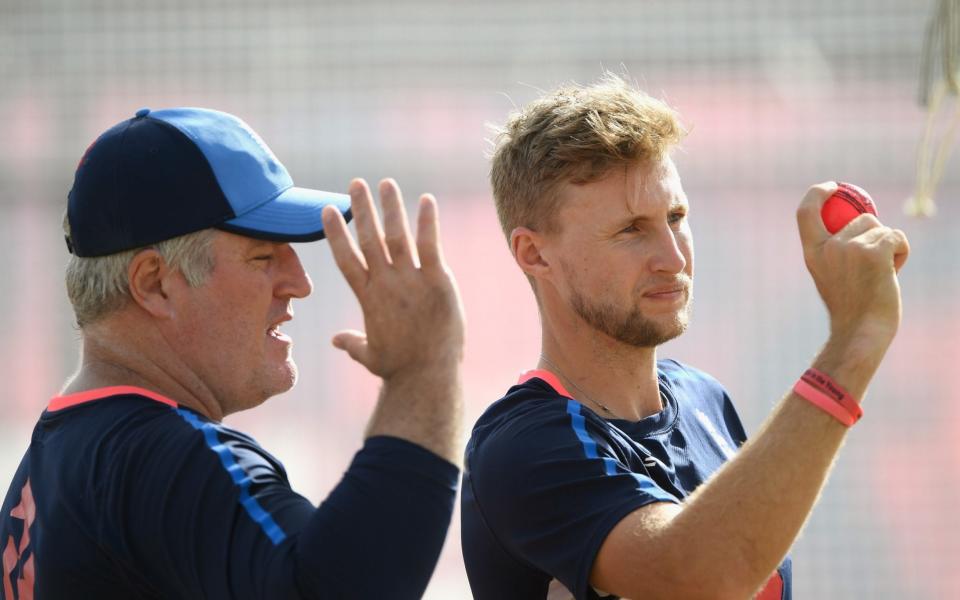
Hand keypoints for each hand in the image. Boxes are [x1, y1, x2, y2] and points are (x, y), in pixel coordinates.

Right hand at [322, 178, 465, 380]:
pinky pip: (430, 245)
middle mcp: (386, 284)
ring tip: (386, 184)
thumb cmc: (398, 368)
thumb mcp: (368, 355)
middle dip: (362, 208)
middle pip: (369, 238)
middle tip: (356, 183)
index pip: (346, 257)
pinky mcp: (437, 282)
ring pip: (397, 236)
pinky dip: (427, 222)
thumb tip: (336, 341)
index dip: (336, 232)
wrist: (427, 377)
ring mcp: (411, 281)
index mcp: (368, 297)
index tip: (328, 209)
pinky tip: (426, 200)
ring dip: (391, 208)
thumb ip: (352, 343)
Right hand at [796, 182, 909, 345]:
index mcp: (812, 252)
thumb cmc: (851, 308)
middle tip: (876, 263)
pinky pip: (895, 237)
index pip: (806, 211)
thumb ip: (834, 250)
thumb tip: (853, 222)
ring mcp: (850, 248)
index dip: (819, 193)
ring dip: (888, 245)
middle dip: (875, 234)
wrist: (861, 331)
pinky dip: (901, 251)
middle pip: (859, 219)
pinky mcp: (874, 251)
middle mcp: (827, 246)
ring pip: (880, 227)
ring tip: (882, 272)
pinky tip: (894, 272)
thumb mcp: (830, 275)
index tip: (834, 187)